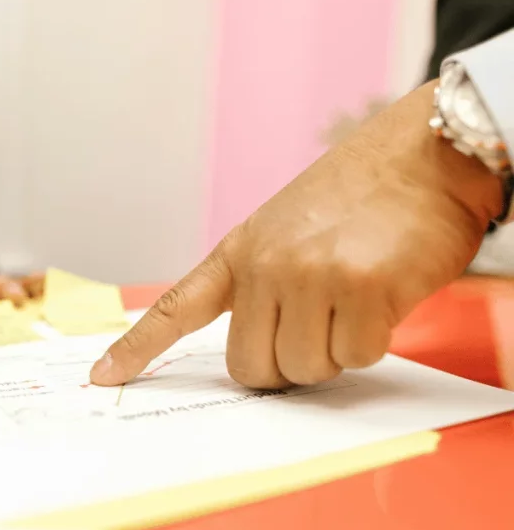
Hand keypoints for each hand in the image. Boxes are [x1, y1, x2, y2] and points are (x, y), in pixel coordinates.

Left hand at [91, 81, 503, 388]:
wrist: (426, 152)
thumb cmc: (363, 197)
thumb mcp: (289, 228)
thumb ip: (265, 283)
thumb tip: (264, 352)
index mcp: (239, 252)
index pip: (175, 309)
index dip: (137, 349)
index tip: (103, 377)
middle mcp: (265, 266)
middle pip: (252, 368)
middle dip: (287, 366)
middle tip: (321, 328)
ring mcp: (309, 275)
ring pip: (306, 369)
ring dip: (337, 351)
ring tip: (356, 299)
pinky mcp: (361, 287)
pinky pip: (357, 356)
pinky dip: (374, 341)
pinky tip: (383, 297)